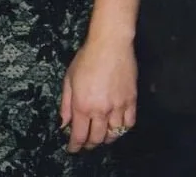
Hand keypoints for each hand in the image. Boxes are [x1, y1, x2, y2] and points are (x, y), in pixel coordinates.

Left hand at [59, 35, 137, 152]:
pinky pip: (129, 123)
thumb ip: (66, 104)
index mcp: (83, 105)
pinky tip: (117, 127)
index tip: (72, 150)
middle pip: (97, 138)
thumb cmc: (86, 58)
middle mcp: (101, 110)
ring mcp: (118, 107)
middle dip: (90, 144)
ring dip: (106, 139)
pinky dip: (123, 129)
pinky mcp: (131, 101)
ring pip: (114, 134)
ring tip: (101, 137)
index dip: (75, 146)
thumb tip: (64, 124)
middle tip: (86, 144)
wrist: (110, 45)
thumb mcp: (69, 79)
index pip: (79, 135)